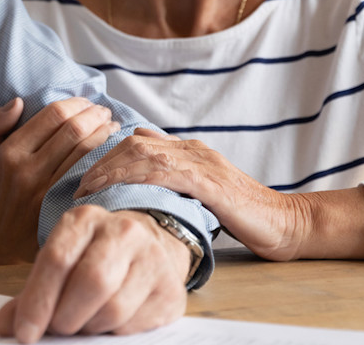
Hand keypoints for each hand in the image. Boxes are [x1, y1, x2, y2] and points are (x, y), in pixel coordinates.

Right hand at [0, 97, 118, 266]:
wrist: (2, 244)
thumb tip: (18, 102)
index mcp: (9, 153)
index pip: (51, 116)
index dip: (74, 103)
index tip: (85, 102)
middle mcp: (28, 171)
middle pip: (72, 130)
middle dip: (94, 115)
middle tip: (103, 111)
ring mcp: (47, 191)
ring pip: (85, 152)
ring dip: (104, 133)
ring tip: (111, 126)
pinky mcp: (63, 206)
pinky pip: (90, 175)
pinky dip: (104, 159)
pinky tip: (111, 151)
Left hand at [0, 207, 190, 342]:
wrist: (150, 247)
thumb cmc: (94, 257)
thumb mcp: (61, 263)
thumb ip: (31, 293)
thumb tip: (3, 325)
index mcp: (84, 220)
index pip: (56, 260)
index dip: (37, 302)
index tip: (24, 333)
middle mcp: (122, 231)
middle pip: (91, 282)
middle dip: (66, 317)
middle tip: (58, 329)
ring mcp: (152, 258)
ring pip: (114, 308)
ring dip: (90, 328)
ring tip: (83, 324)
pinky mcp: (171, 290)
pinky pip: (135, 325)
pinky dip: (114, 333)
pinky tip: (109, 324)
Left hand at [74, 128, 307, 260]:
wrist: (287, 223)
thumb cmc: (244, 215)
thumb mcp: (201, 194)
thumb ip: (175, 183)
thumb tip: (137, 186)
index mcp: (189, 151)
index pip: (136, 141)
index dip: (105, 154)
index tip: (82, 175)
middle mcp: (192, 150)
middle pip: (134, 142)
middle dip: (100, 160)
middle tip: (76, 183)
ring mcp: (202, 163)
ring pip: (145, 153)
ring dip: (111, 169)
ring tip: (88, 189)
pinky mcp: (210, 182)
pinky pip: (167, 172)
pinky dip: (137, 178)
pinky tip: (119, 190)